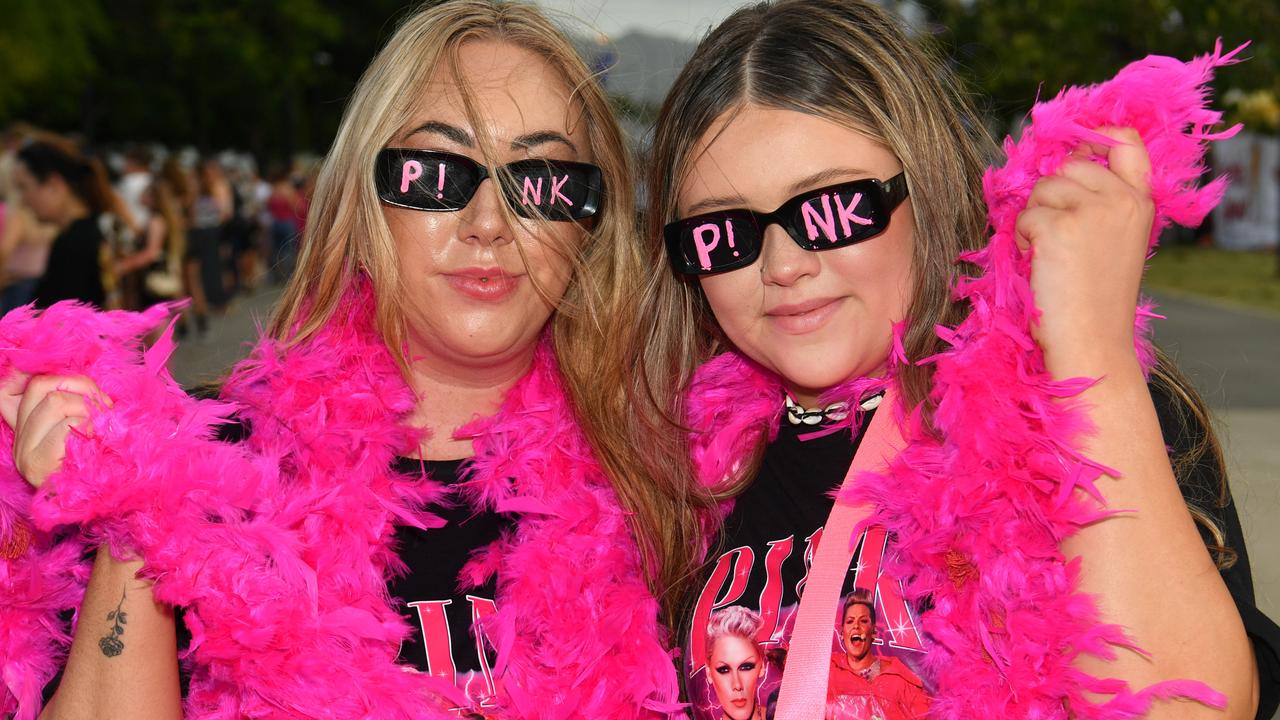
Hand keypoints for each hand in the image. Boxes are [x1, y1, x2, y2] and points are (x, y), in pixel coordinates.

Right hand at [0, 372, 108, 487]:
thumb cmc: (96, 462)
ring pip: (56, 401)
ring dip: (89, 406)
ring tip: (103, 423)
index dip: (49, 375)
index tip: (82, 385)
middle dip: (81, 387)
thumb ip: (74, 406)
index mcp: (25, 427)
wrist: (99, 503)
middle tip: (104, 404)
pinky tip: (99, 437)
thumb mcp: (83, 429)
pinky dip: (90, 425)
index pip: (16, 387)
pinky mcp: (38, 463)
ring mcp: (25, 452)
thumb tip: (82, 383)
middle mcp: (20, 438)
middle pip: (42, 385)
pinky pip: (67, 425)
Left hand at [1014, 127, 1154, 378]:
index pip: (1126, 142)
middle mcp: (1122, 200)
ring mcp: (1092, 211)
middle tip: (1058, 238)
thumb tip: (1061, 165)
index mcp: (1141, 202)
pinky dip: (1022, 240)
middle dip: (1052, 195)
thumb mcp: (1115, 241)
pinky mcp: (1059, 227)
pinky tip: (1041, 266)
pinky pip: (1023, 216)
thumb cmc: (1095, 300)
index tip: (1075, 154)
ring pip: (1042, 188)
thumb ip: (1099, 203)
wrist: (1092, 343)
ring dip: (1035, 219)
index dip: (1095, 139)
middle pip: (1068, 166)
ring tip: (1052, 256)